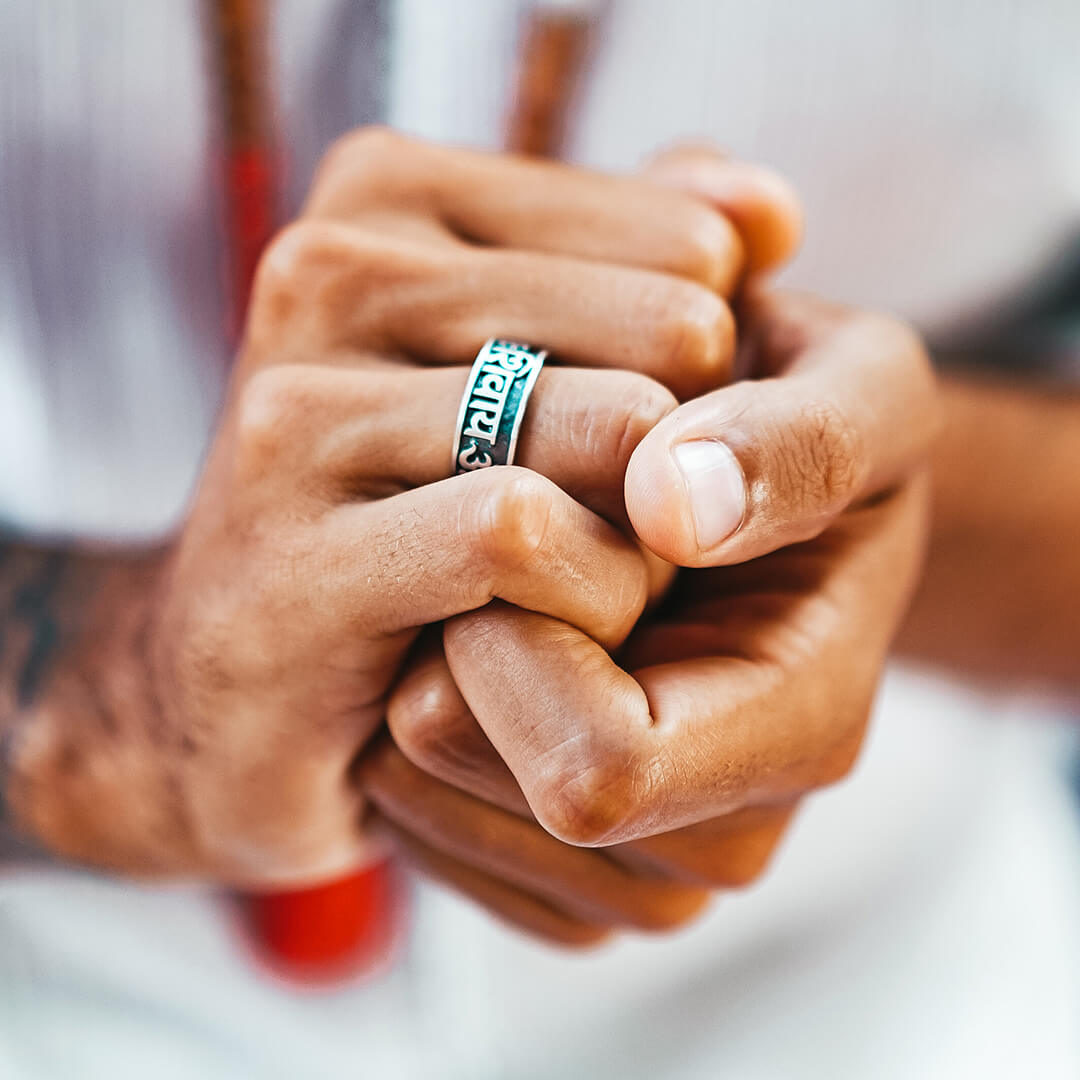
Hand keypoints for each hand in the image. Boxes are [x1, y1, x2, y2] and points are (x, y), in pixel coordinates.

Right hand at [6, 131, 794, 887]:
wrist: (236, 676)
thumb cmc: (410, 510)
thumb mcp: (534, 360)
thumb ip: (648, 263)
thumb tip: (769, 210)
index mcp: (391, 195)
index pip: (690, 246)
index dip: (705, 374)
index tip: (631, 447)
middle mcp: (331, 269)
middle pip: (673, 333)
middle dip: (684, 461)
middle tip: (616, 536)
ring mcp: (297, 407)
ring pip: (617, 431)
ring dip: (646, 544)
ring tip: (581, 594)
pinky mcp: (294, 551)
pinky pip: (522, 536)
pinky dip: (583, 601)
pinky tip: (540, 641)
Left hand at [362, 286, 937, 944]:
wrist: (781, 500)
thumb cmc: (812, 436)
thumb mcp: (859, 388)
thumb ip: (798, 443)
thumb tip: (678, 506)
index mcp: (805, 726)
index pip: (601, 763)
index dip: (519, 644)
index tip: (518, 524)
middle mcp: (727, 830)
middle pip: (498, 789)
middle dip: (466, 655)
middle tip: (510, 557)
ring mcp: (645, 869)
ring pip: (437, 804)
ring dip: (428, 685)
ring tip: (498, 594)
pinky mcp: (568, 874)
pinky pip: (423, 824)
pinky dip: (411, 733)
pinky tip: (469, 646)